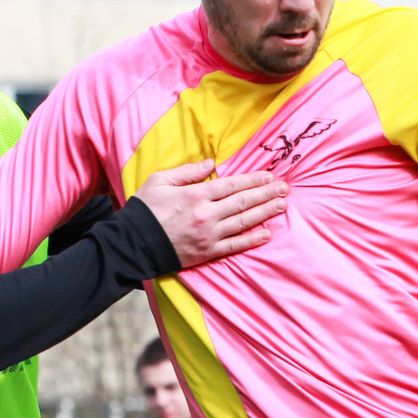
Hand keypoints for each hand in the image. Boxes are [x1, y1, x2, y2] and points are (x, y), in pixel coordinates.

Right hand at [132, 161, 286, 269]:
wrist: (132, 244)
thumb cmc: (143, 210)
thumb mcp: (160, 181)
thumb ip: (187, 172)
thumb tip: (210, 164)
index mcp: (196, 195)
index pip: (232, 185)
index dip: (253, 180)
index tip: (269, 175)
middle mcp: (207, 214)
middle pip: (243, 201)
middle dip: (266, 193)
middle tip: (284, 188)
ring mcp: (209, 235)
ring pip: (243, 221)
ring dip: (265, 212)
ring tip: (281, 205)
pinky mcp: (207, 252)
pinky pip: (234, 245)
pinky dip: (251, 239)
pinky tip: (266, 233)